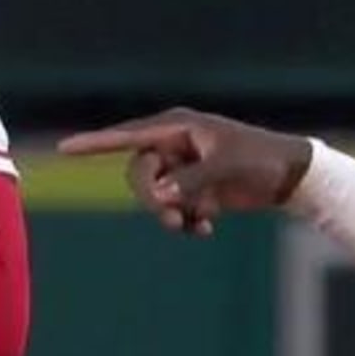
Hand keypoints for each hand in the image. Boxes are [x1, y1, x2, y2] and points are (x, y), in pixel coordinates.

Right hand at [57, 108, 312, 234]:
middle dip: (153, 200)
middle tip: (174, 220)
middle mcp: (175, 144)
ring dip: (171, 214)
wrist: (290, 176)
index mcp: (179, 126)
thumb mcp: (226, 167)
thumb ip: (191, 180)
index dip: (95, 143)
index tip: (64, 149)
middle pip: (139, 174)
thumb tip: (159, 194)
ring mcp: (184, 166)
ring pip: (156, 195)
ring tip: (197, 225)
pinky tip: (207, 229)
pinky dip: (186, 221)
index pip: (129, 135)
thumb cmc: (261, 159)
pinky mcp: (194, 187)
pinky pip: (174, 207)